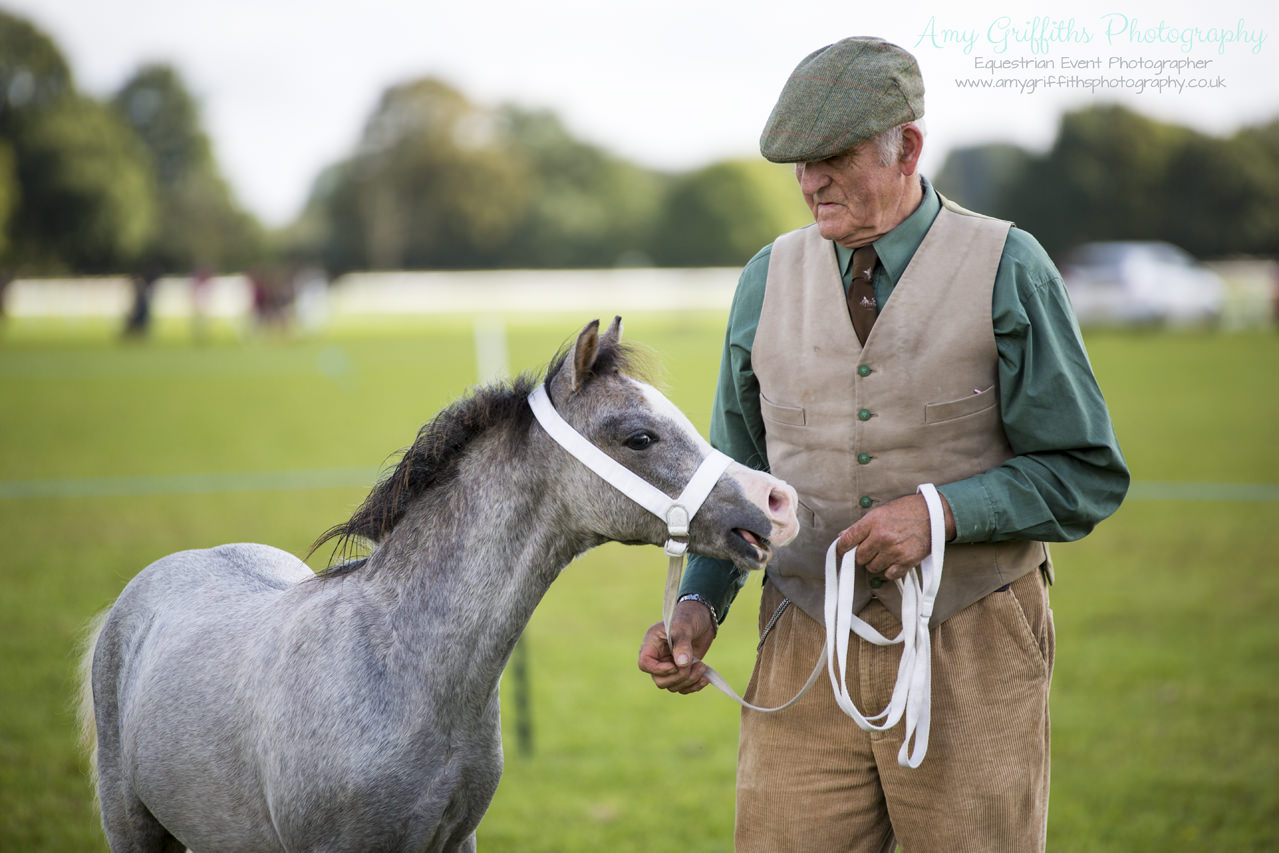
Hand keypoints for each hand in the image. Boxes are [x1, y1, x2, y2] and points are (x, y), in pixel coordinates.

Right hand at [637, 600, 716, 693]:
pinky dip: (694, 686)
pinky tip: (705, 678)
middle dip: (679, 677)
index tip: (675, 665)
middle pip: (659, 680)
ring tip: (703, 666)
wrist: (703, 619)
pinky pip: (683, 687)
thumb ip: (682, 644)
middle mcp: (658, 657)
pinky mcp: (681, 671)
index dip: (659, 669)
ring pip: (672, 686)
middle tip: (696, 665)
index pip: (644, 664)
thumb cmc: (689, 617)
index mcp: (651, 643)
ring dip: (689, 681)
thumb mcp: (684, 626)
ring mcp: (669, 665)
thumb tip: (682, 664)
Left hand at [834, 493, 955, 581]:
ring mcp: (894, 551)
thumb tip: (842, 536)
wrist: (933, 514)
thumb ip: (861, 526)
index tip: (841, 553)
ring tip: (884, 554)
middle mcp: (882, 537)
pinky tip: (894, 561)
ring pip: (873, 568)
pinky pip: (890, 574)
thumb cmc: (906, 510)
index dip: (841, 549)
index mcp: (873, 522)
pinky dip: (890, 571)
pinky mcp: (906, 561)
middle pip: (859, 558)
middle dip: (862, 556)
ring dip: (876, 564)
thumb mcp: (881, 511)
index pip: (847, 540)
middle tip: (870, 550)